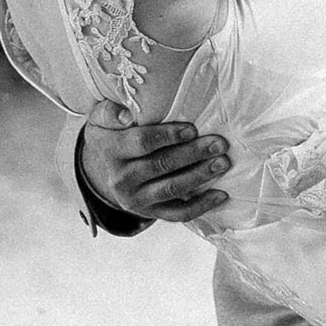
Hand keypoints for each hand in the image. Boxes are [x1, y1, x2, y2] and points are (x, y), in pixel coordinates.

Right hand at [79, 98, 231, 222]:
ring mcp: (135, 199)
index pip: (141, 143)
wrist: (103, 166)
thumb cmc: (113, 132)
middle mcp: (120, 179)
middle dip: (193, 154)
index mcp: (111, 151)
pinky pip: (177, 214)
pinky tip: (220, 194)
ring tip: (222, 163)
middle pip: (161, 165)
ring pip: (171, 189)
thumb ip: (110, 111)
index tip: (192, 129)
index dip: (168, 136)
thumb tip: (126, 114)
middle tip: (219, 144)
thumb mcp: (102, 118)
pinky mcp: (149, 213)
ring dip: (200, 176)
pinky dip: (201, 206)